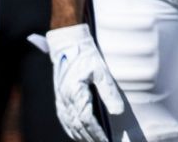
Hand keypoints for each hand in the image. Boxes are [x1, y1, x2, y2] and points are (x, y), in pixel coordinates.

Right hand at [42, 24, 124, 141]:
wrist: (68, 45)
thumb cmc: (86, 56)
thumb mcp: (101, 70)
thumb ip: (109, 91)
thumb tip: (118, 111)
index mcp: (75, 93)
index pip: (87, 120)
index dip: (97, 133)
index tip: (106, 140)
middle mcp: (65, 99)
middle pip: (78, 126)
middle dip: (91, 138)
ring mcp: (61, 100)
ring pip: (70, 126)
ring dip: (81, 137)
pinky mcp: (59, 100)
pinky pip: (64, 120)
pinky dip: (72, 131)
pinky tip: (79, 135)